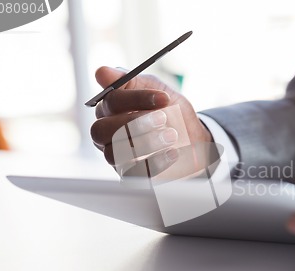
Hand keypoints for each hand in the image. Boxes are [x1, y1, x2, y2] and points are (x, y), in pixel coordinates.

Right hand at [90, 67, 211, 172]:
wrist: (193, 139)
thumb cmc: (171, 112)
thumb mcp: (157, 89)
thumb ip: (131, 81)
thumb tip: (102, 72)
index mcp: (110, 109)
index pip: (110, 102)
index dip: (136, 98)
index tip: (163, 98)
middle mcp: (107, 134)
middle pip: (101, 130)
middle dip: (134, 123)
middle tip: (163, 119)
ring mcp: (118, 156)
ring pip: (115, 153)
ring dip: (146, 143)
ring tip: (172, 135)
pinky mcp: (132, 174)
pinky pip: (134, 173)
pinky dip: (156, 162)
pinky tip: (173, 152)